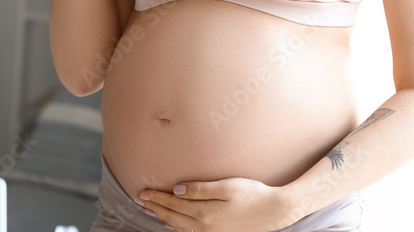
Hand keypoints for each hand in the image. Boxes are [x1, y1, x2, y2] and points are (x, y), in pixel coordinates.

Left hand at [136, 177, 298, 231]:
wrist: (274, 212)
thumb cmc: (253, 195)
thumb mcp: (227, 186)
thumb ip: (200, 189)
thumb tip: (177, 190)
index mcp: (204, 212)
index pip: (173, 203)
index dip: (156, 197)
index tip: (142, 191)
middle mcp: (204, 226)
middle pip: (172, 216)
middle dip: (155, 207)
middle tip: (139, 200)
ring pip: (179, 226)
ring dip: (163, 217)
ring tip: (151, 211)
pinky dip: (178, 227)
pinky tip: (174, 223)